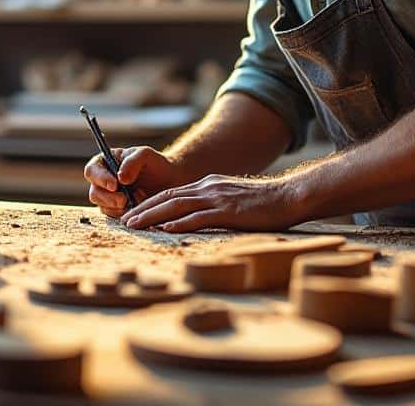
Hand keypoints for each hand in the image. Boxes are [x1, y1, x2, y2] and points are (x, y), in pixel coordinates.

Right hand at [84, 146, 188, 218]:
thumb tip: (120, 178)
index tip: (115, 185)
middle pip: (94, 193)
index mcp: (104, 164)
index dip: (100, 179)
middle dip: (110, 199)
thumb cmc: (155, 164)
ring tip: (140, 198)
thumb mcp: (145, 155)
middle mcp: (102, 182)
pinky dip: (127, 215)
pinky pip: (116, 218)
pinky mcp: (118, 213)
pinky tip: (140, 208)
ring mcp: (109, 199)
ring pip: (104, 208)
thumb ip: (132, 162)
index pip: (92, 171)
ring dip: (121, 208)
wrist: (169, 181)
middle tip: (125, 200)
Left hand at [121, 174, 297, 232]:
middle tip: (125, 221)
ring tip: (135, 225)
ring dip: (152, 215)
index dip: (149, 203)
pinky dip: (180, 223)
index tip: (133, 214)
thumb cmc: (263, 204)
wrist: (289, 196)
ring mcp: (217, 198)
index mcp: (208, 185)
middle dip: (143, 209)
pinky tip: (166, 229)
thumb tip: (196, 219)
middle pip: (167, 197)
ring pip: (176, 205)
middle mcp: (208, 188)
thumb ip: (213, 206)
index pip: (171, 193)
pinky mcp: (228, 211)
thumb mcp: (232, 200)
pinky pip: (199, 217)